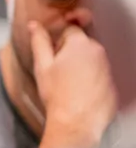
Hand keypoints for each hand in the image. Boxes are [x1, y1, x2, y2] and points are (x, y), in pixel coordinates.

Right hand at [29, 23, 115, 140]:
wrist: (76, 122)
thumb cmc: (58, 96)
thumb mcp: (42, 66)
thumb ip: (39, 41)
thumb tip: (34, 26)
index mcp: (80, 44)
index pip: (70, 29)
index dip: (57, 41)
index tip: (53, 54)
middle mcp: (98, 52)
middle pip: (82, 43)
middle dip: (69, 52)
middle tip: (57, 70)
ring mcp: (107, 67)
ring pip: (90, 58)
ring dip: (79, 65)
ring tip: (68, 82)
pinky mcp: (112, 81)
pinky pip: (98, 73)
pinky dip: (89, 78)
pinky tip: (78, 90)